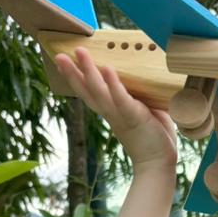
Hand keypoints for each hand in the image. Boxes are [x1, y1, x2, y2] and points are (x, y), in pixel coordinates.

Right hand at [54, 47, 177, 171]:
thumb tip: (147, 80)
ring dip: (89, 71)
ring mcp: (120, 115)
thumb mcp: (146, 113)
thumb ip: (142, 98)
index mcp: (111, 111)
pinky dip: (113, 84)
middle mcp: (111, 112)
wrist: (159, 164)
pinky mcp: (133, 117)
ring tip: (80, 52)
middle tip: (59, 55)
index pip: (90, 93)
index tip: (64, 63)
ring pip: (98, 91)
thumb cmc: (155, 139)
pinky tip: (106, 69)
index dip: (76, 78)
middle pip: (86, 91)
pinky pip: (120, 99)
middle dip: (72, 73)